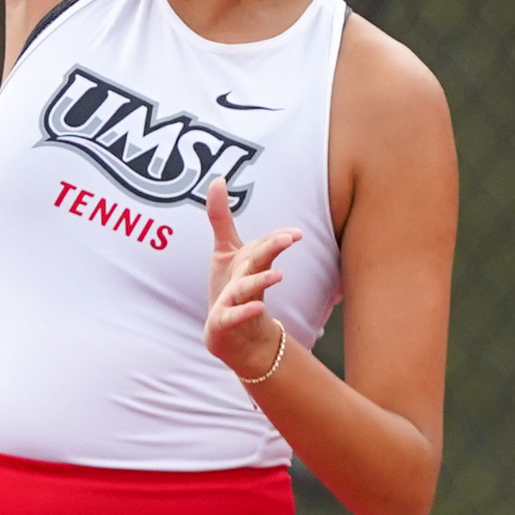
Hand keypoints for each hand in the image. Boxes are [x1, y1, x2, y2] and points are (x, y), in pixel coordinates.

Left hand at [202, 176, 301, 379]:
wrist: (232, 335)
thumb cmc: (232, 288)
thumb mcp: (226, 250)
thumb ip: (221, 216)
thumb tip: (219, 179)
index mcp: (250, 262)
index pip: (264, 246)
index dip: (278, 238)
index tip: (295, 234)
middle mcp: (248, 278)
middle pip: (260, 260)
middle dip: (273, 248)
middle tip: (290, 237)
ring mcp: (238, 300)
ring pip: (249, 288)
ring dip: (262, 281)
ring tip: (279, 276)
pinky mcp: (225, 320)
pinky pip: (234, 315)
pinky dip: (244, 312)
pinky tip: (256, 308)